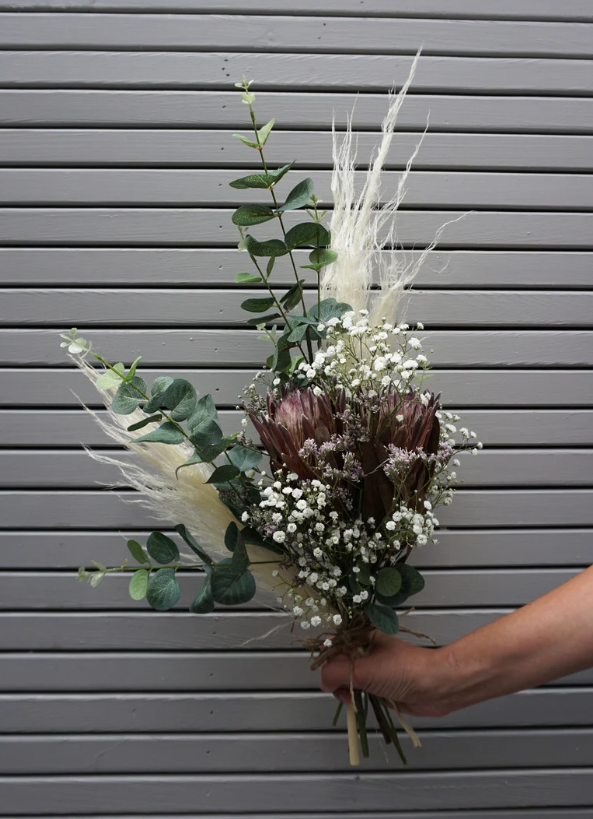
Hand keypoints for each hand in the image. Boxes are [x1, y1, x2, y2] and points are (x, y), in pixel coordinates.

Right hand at [320, 632, 450, 716]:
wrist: (435, 688)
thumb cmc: (402, 671)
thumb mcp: (365, 669)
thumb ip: (336, 674)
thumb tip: (322, 682)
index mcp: (363, 636)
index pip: (335, 644)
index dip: (328, 658)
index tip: (328, 673)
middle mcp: (366, 650)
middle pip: (338, 663)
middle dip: (335, 678)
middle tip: (343, 689)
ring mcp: (373, 669)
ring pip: (347, 679)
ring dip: (345, 691)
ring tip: (352, 699)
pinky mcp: (379, 686)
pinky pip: (358, 691)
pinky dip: (355, 699)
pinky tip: (357, 704)